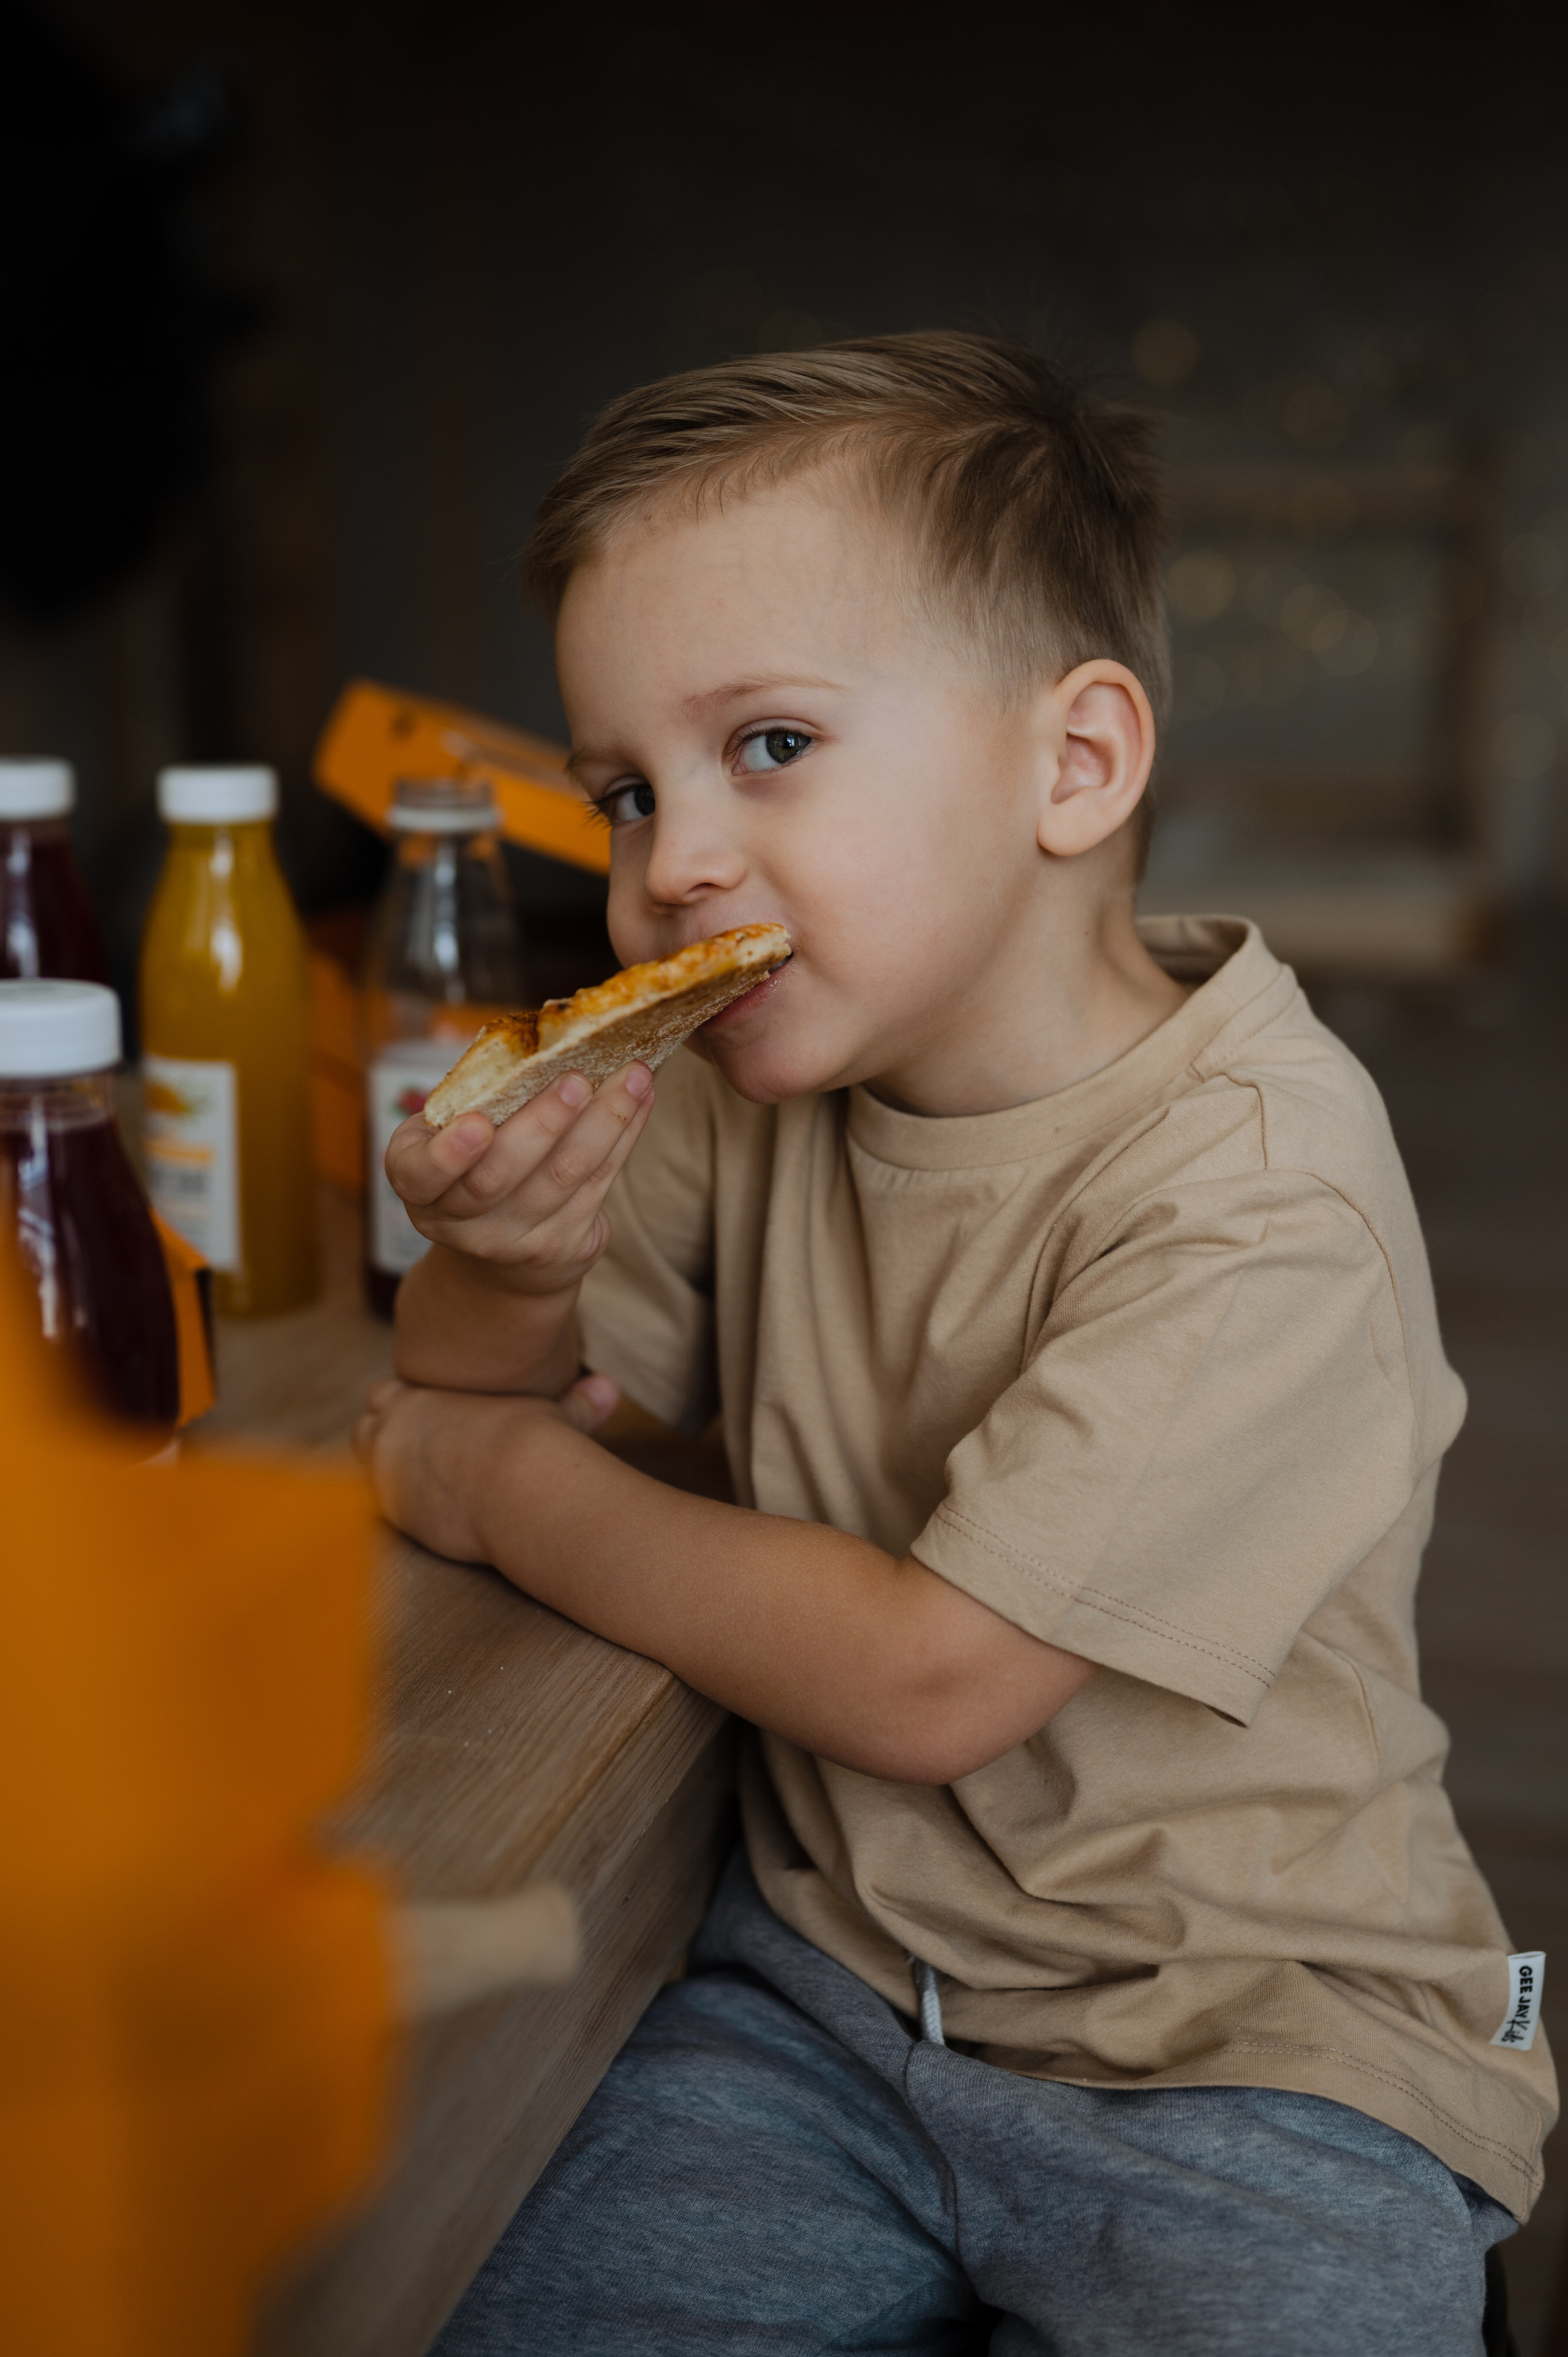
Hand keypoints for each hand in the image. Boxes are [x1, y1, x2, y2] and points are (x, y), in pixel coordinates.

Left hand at [354, 1370, 620, 1561]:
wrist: (523, 1492)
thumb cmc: (538, 1444)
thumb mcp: (556, 1416)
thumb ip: (576, 1402)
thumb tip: (610, 1388)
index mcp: (416, 1399)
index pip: (385, 1393)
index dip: (406, 1405)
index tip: (431, 1419)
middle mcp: (391, 1436)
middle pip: (365, 1429)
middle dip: (387, 1437)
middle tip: (421, 1449)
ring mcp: (387, 1480)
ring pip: (365, 1469)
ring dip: (387, 1472)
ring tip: (423, 1480)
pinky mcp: (396, 1517)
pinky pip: (382, 1509)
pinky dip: (403, 1508)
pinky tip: (435, 1510)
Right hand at [383, 1063, 654, 1295]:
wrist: (501, 1258)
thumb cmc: (474, 1168)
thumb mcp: (448, 1138)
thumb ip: (473, 1102)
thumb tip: (542, 1039)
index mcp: (419, 1187)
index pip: (422, 1176)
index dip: (448, 1155)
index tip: (477, 1124)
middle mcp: (459, 1224)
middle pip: (501, 1176)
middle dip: (544, 1124)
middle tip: (575, 1080)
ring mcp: (514, 1243)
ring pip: (564, 1178)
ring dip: (605, 1121)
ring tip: (632, 1076)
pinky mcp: (565, 1247)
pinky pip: (599, 1185)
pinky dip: (624, 1136)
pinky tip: (640, 1100)